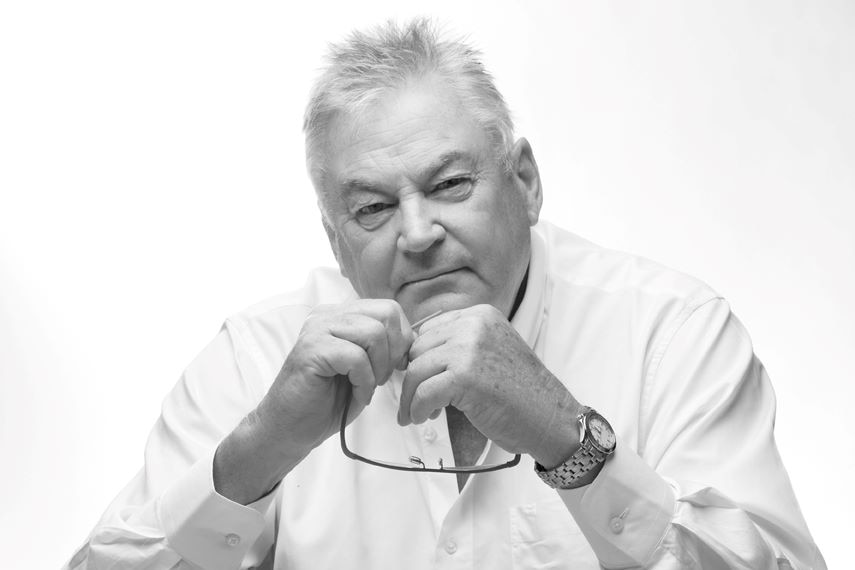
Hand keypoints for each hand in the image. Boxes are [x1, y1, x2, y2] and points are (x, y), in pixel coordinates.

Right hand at [215, 299, 412, 503]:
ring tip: (366, 386)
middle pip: (386, 314)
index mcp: (340, 314)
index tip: (394, 367)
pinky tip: (356, 393)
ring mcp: (316, 329)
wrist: (292, 428)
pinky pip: (356, 357)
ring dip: (378, 368)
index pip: (389, 308)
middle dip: (394, 351)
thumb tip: (413, 338)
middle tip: (380, 378)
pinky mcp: (311, 350)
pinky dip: (364, 381)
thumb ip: (383, 345)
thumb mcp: (365, 366)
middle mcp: (326, 315)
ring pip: (373, 333)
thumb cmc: (328, 400)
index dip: (402, 340)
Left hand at [399, 304, 580, 466]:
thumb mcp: (492, 351)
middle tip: (417, 400)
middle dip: (413, 378)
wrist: (550, 417)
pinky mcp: (465, 377)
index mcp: (480, 315)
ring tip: (417, 413)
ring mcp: (469, 349)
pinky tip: (424, 417)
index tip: (420, 379)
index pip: (430, 330)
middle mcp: (474, 325)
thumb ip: (461, 345)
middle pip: (418, 349)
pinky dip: (417, 409)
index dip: (420, 358)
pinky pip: (423, 392)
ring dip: (410, 397)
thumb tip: (416, 357)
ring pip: (416, 371)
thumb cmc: (521, 392)